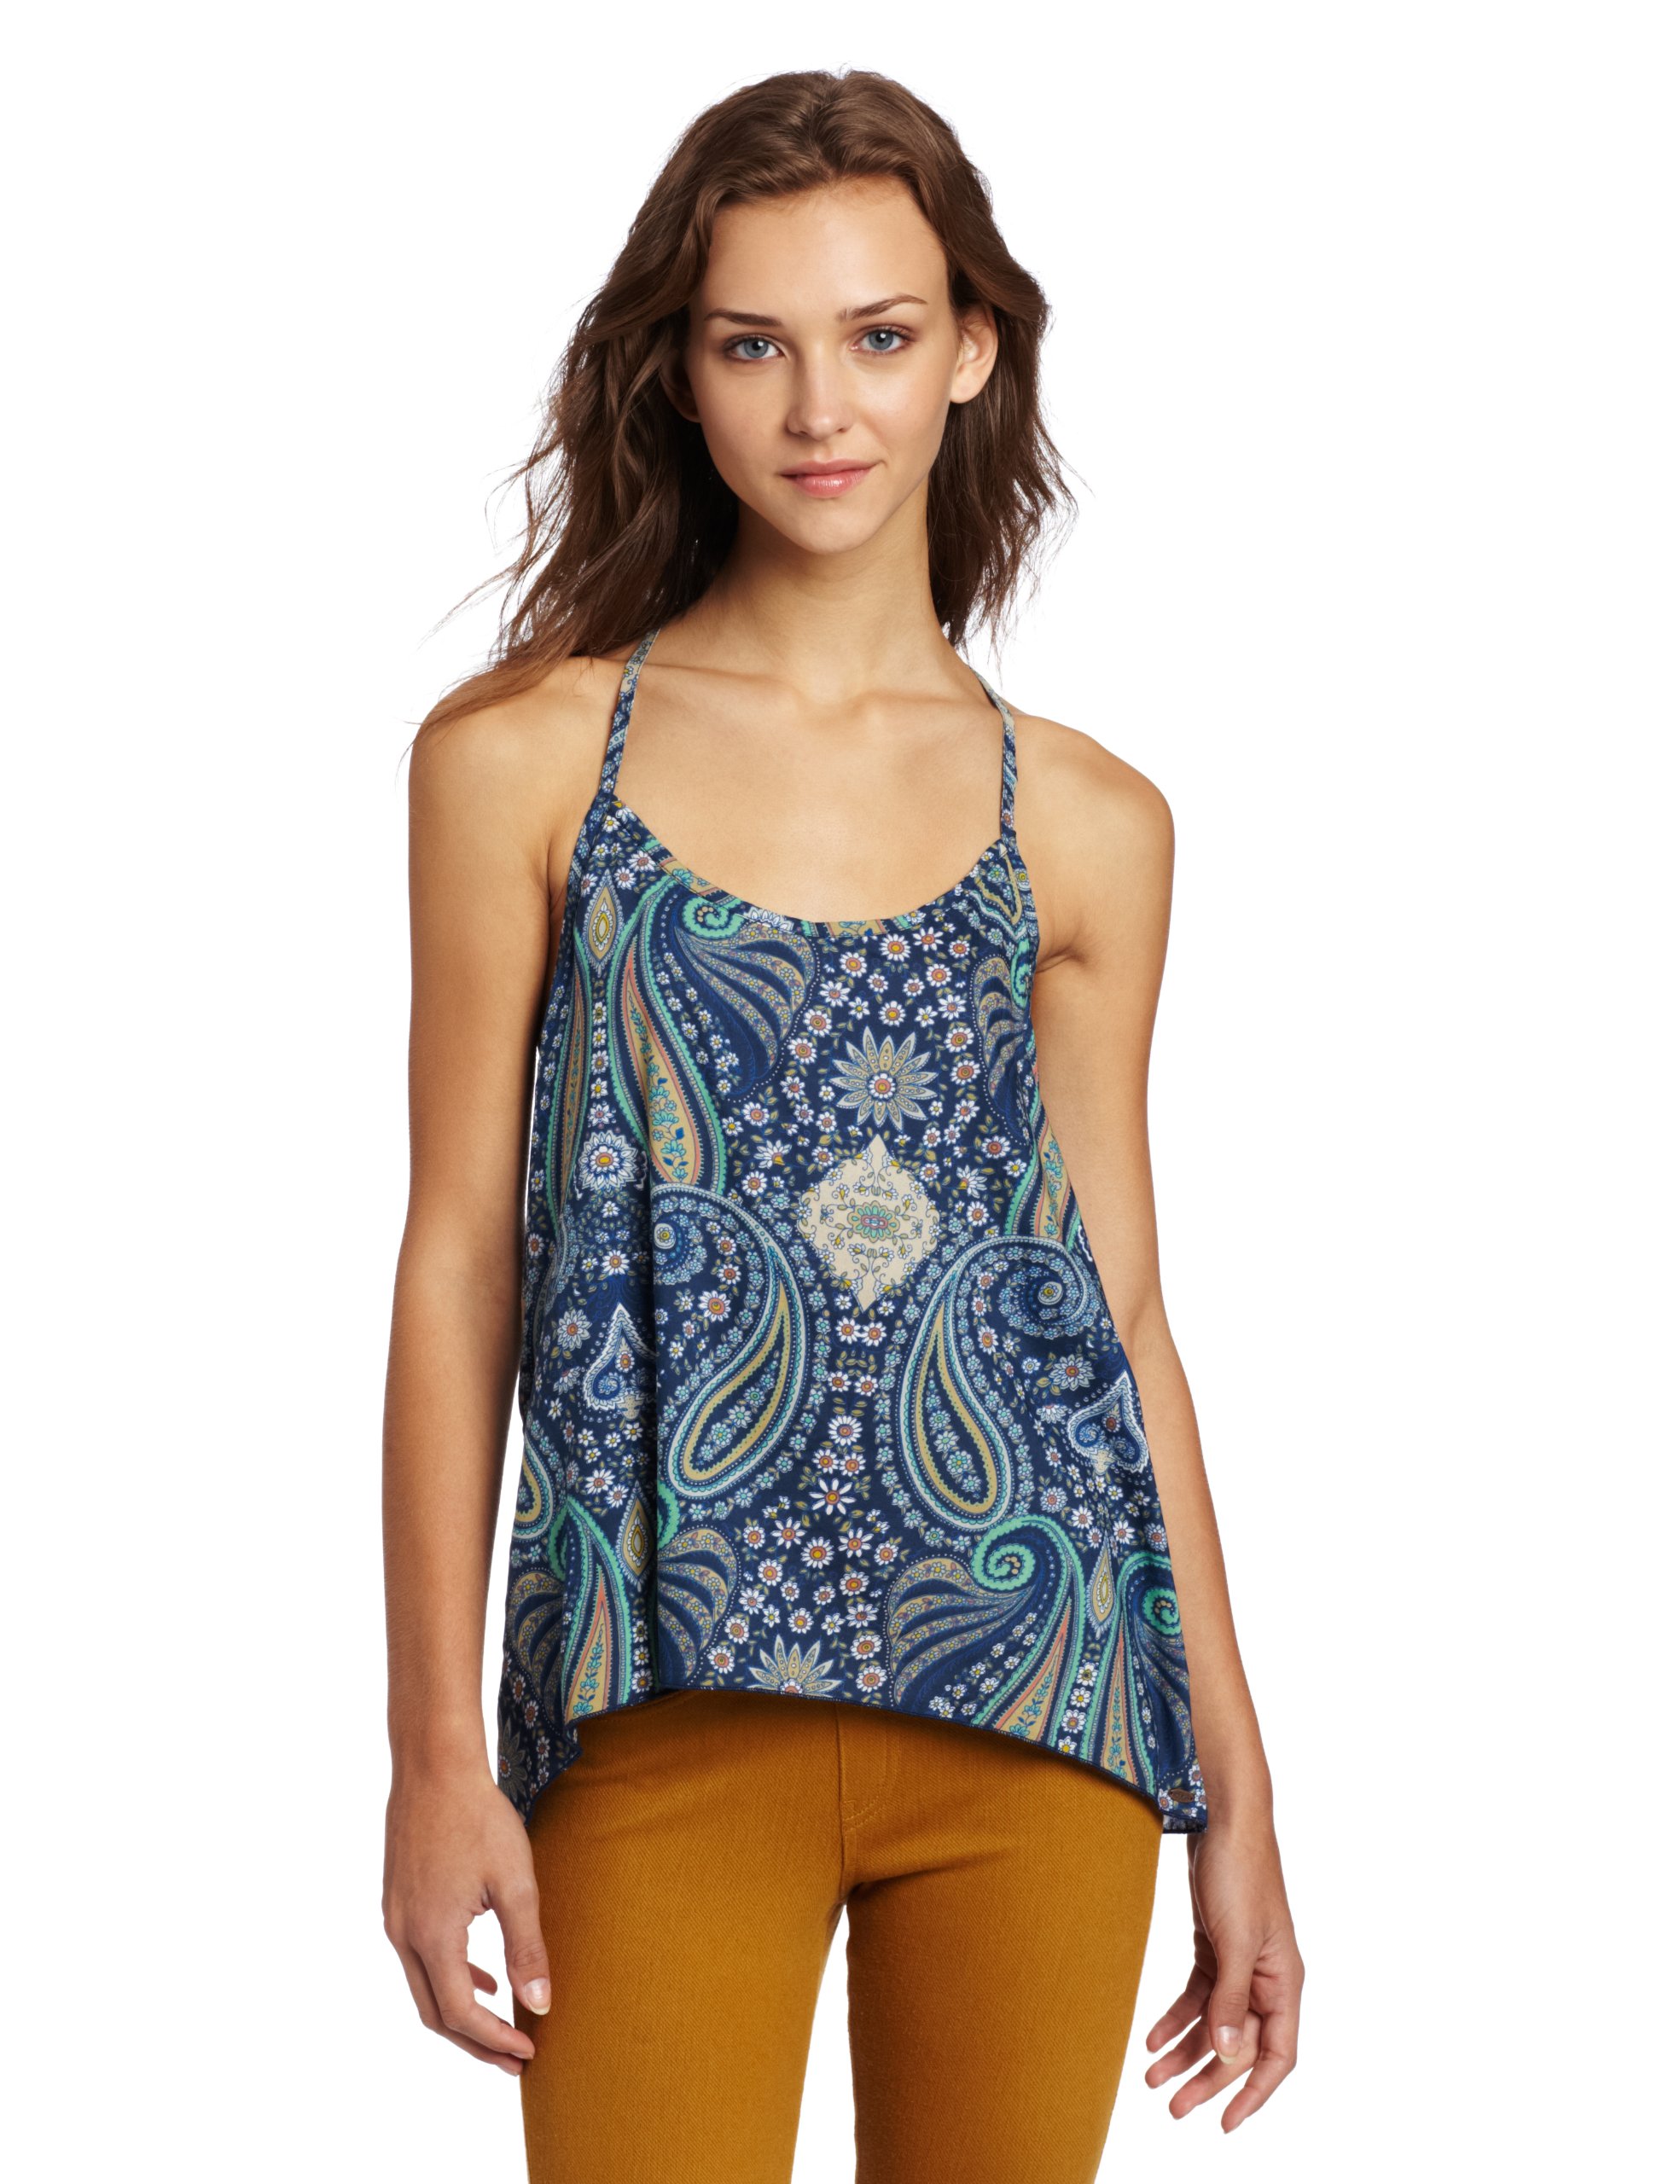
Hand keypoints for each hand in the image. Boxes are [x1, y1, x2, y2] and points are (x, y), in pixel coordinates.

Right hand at [382, 1764, 552, 2073]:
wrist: (433, 1766)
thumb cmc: (478, 1816)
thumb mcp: (514, 1882)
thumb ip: (526, 1946)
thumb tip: (538, 2003)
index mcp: (432, 1936)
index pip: (461, 2013)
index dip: (494, 2040)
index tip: (528, 2052)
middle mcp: (404, 1935)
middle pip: (435, 2013)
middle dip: (475, 2042)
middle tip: (514, 2059)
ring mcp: (395, 1918)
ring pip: (424, 1988)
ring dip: (461, 2013)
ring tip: (502, 2026)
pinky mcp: (397, 1901)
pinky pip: (419, 1960)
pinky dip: (449, 1979)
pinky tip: (482, 1975)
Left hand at [1142, 1810, 1303, 2129]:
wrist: (1223, 1818)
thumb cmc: (1240, 1873)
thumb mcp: (1233, 1940)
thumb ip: (1230, 1998)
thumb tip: (1229, 2054)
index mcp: (1283, 1982)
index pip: (1277, 2055)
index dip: (1253, 2093)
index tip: (1224, 2122)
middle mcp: (1264, 1979)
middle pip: (1240, 2045)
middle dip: (1207, 2079)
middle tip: (1173, 2108)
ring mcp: (1238, 1963)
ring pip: (1214, 2023)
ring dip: (1185, 2052)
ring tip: (1151, 2079)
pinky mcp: (1214, 1946)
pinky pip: (1197, 1995)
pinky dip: (1175, 2018)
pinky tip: (1152, 2037)